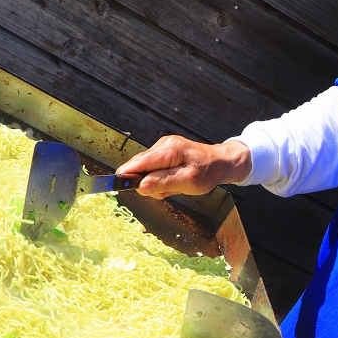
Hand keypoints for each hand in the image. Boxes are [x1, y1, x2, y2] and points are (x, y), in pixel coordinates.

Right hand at [115, 135, 251, 198]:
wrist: (221, 162)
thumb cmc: (208, 172)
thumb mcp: (188, 182)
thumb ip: (164, 183)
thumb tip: (140, 187)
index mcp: (168, 150)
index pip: (138, 163)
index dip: (125, 176)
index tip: (116, 187)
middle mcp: (162, 145)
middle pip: (139, 168)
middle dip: (147, 184)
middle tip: (166, 192)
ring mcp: (163, 148)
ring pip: (146, 171)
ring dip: (156, 184)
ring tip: (175, 187)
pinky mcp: (164, 154)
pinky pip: (154, 170)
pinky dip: (161, 180)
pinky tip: (174, 182)